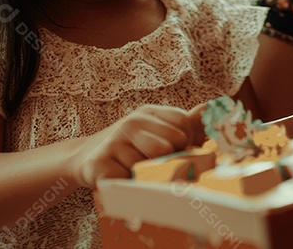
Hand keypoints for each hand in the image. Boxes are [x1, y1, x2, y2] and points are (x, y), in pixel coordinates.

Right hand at [69, 104, 197, 189]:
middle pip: (169, 146)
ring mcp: (114, 141)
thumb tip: (210, 107)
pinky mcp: (99, 164)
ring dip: (145, 176)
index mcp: (148, 112)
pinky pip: (128, 181)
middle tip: (151, 165)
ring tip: (133, 171)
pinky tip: (118, 177)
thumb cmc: (127, 147)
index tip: (173, 152)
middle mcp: (132, 122)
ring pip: (149, 165)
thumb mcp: (154, 130)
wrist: (83, 157)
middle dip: (166, 162)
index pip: (183, 124)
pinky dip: (127, 186)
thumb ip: (184, 124)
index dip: (184, 144)